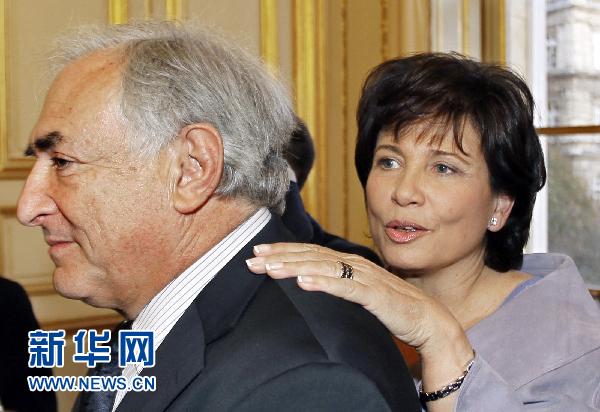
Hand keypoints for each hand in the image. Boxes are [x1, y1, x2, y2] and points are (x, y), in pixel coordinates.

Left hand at [247, 242, 475, 409]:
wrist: (427, 320)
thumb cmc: (391, 307)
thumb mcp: (358, 292)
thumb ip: (337, 284)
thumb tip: (308, 283)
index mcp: (348, 263)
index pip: (310, 252)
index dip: (283, 250)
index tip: (258, 252)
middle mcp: (354, 264)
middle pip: (310, 256)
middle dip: (279, 256)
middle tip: (251, 259)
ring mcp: (364, 277)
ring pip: (323, 267)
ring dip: (294, 266)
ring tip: (269, 268)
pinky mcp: (374, 294)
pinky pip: (345, 287)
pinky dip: (323, 283)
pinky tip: (303, 283)